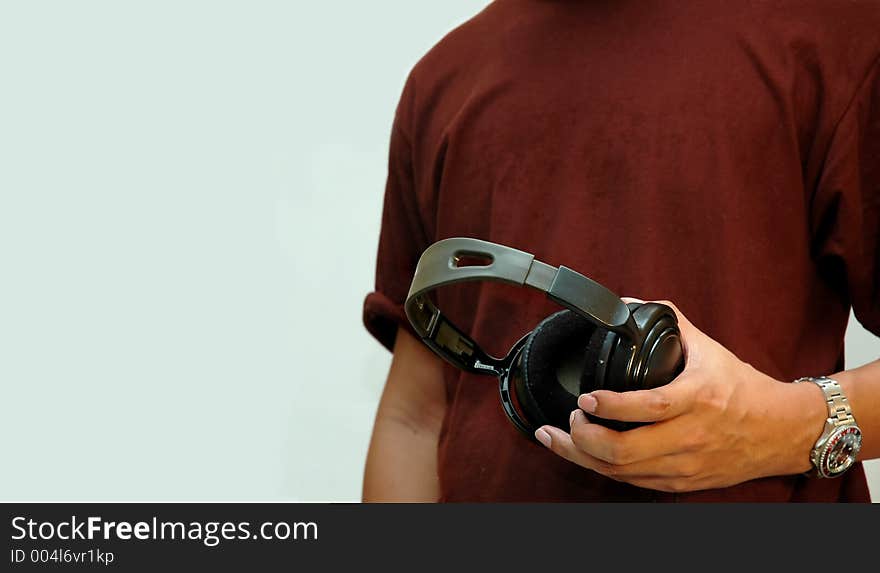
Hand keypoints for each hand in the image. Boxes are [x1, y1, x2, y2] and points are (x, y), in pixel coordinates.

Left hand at [533, 299, 825, 492]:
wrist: (783, 432)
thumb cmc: (744, 389)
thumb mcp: (709, 349)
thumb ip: (670, 322)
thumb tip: (628, 303)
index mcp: (699, 399)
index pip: (650, 407)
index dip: (611, 406)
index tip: (585, 397)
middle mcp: (692, 436)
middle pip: (625, 451)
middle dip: (583, 438)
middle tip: (569, 418)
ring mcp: (686, 464)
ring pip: (622, 472)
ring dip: (582, 456)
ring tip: (558, 438)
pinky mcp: (682, 483)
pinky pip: (633, 482)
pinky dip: (603, 469)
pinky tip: (584, 455)